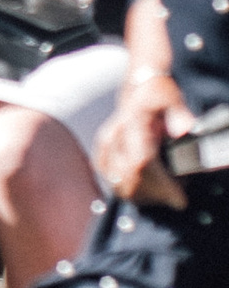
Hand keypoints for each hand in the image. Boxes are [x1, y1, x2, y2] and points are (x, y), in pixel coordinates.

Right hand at [97, 60, 192, 206]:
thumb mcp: (174, 100)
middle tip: (176, 196)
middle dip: (155, 196)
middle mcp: (114, 136)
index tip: (179, 198)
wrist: (141, 89)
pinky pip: (111, 181)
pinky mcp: (101, 153)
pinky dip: (130, 190)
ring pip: (118, 184)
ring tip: (163, 191)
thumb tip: (185, 130)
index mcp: (132, 123)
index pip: (142, 163)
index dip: (160, 186)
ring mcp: (105, 146)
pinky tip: (146, 189)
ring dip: (143, 196)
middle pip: (128, 180)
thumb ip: (179, 116)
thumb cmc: (159, 96)